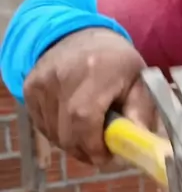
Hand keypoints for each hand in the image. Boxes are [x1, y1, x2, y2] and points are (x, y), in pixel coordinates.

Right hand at [24, 29, 156, 166]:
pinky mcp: (29, 87)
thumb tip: (136, 145)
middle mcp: (63, 75)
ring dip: (71, 144)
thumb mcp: (141, 82)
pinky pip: (42, 124)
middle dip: (84, 151)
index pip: (83, 118)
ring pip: (53, 132)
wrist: (81, 35)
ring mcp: (42, 81)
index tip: (106, 156)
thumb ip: (141, 114)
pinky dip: (57, 133)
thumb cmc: (117, 63)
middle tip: (99, 152)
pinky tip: (71, 125)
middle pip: (66, 131)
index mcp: (96, 72)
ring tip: (88, 136)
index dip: (93, 145)